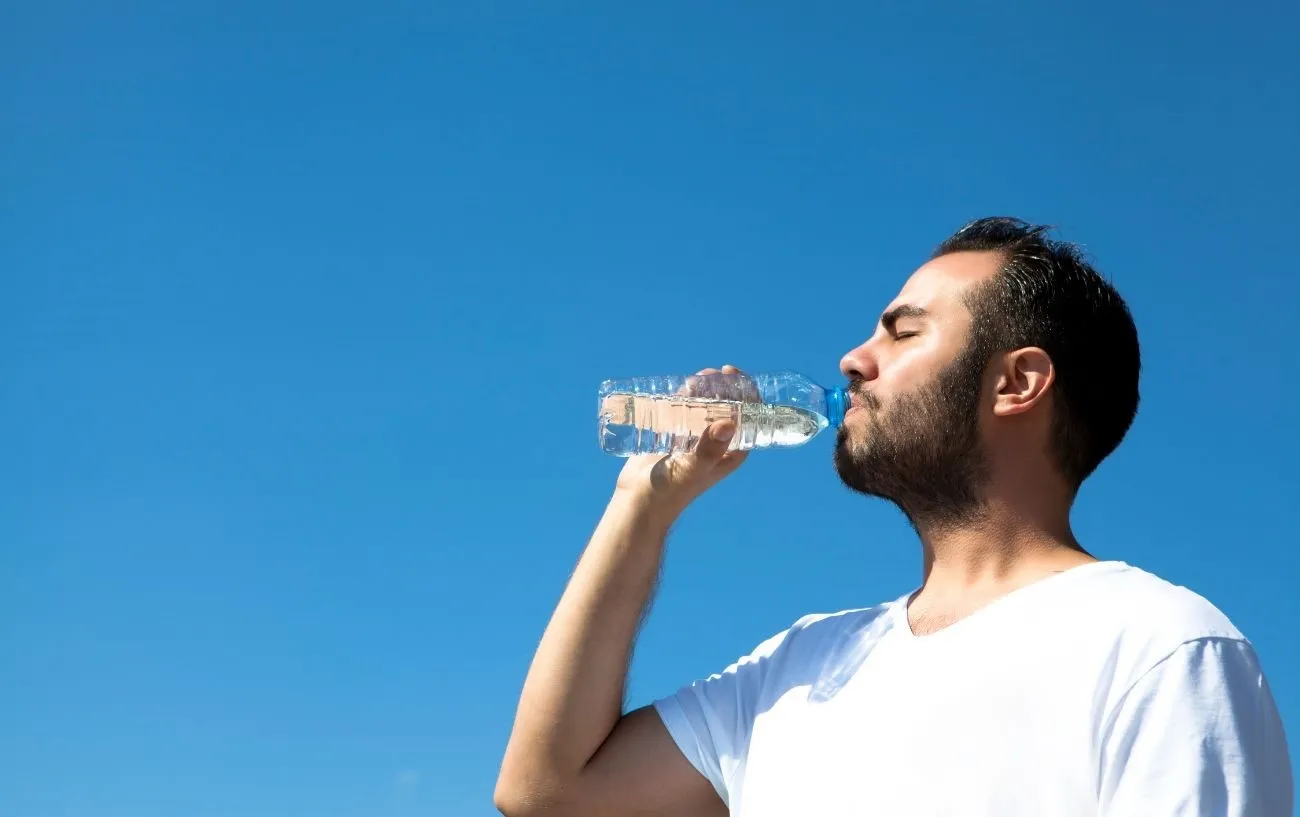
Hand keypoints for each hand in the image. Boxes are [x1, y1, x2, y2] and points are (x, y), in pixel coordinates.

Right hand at [613, 365, 751, 520]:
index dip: (745, 392)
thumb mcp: (693, 468)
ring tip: (697, 377)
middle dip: (723, 387)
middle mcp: (717, 444)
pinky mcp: (676, 435)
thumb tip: (727, 423)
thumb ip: (709, 448)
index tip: (732, 374)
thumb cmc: (672, 490)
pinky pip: (685, 411)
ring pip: (706, 407)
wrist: (641, 501)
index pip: (748, 417)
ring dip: (705, 389)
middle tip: (711, 373)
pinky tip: (681, 386)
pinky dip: (685, 398)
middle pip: (727, 408)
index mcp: (731, 452)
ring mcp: (696, 438)